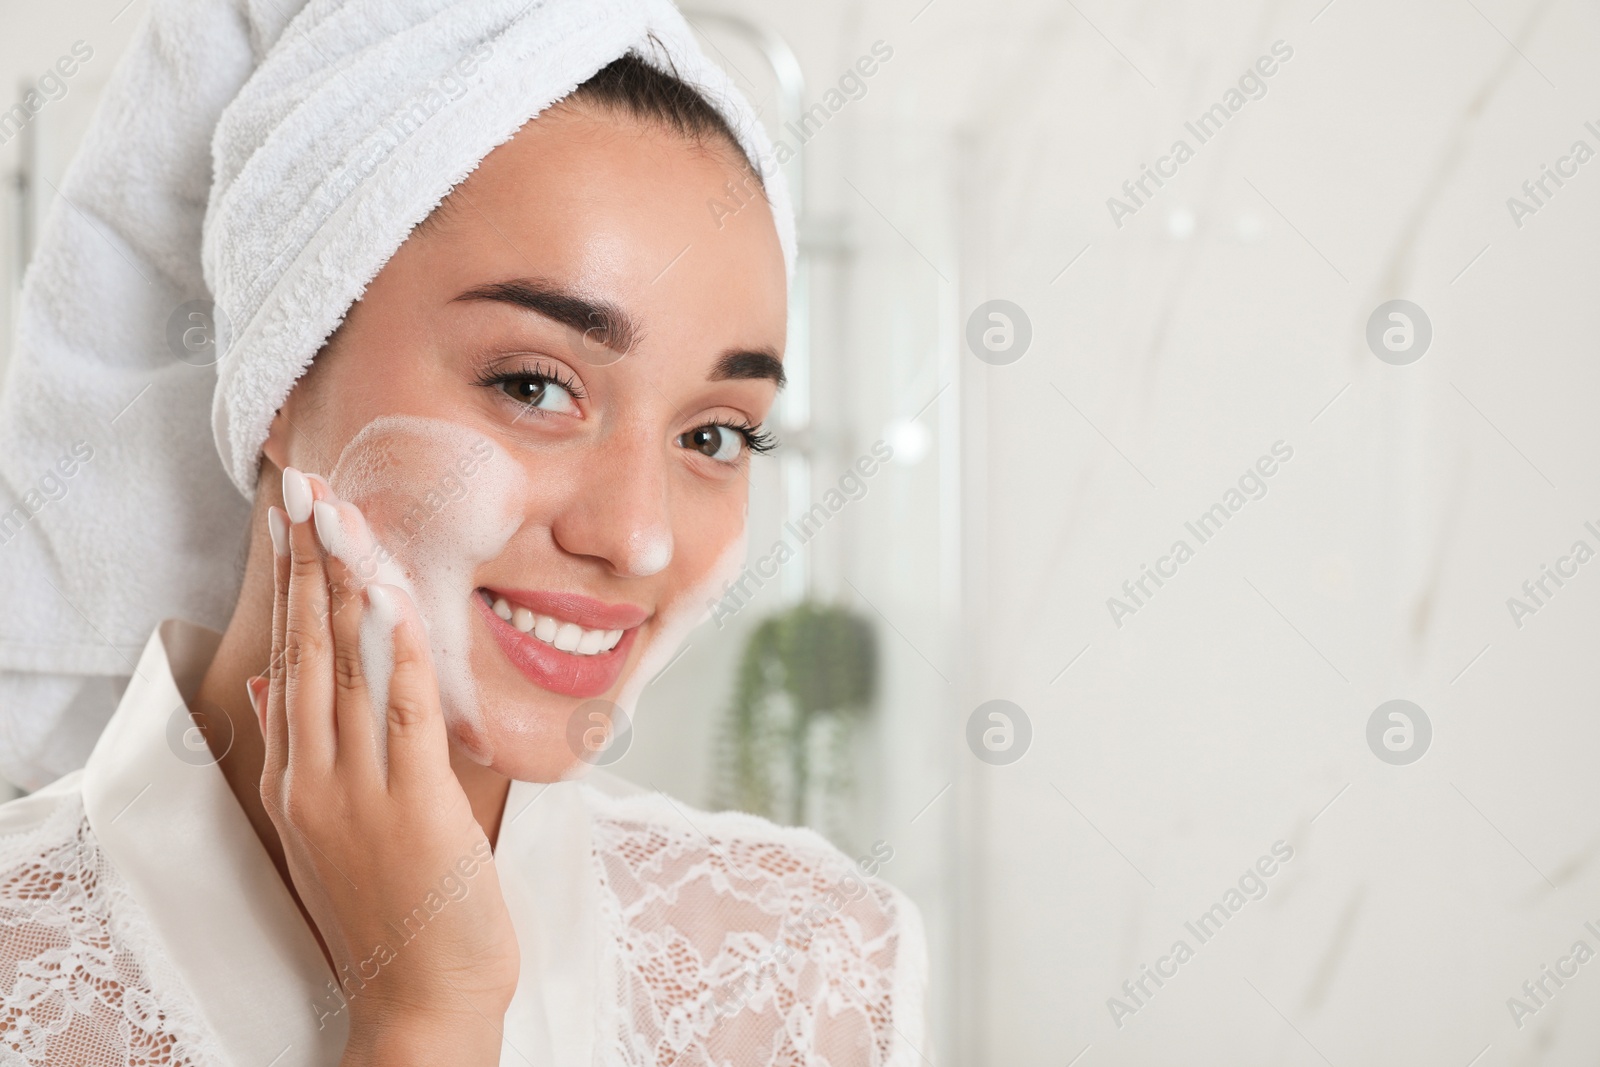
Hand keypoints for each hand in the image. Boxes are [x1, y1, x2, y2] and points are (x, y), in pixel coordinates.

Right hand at [252, 467, 518, 1065]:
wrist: (419, 994)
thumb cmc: (388, 906)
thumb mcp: (325, 824)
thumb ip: (297, 748)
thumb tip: (268, 677)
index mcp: (293, 775)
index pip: (286, 656)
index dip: (289, 581)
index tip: (290, 516)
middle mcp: (312, 775)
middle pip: (304, 646)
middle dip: (304, 560)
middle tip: (301, 484)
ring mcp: (356, 790)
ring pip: (344, 667)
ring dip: (343, 584)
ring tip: (335, 512)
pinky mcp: (411, 804)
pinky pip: (404, 709)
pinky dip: (399, 647)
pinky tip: (395, 596)